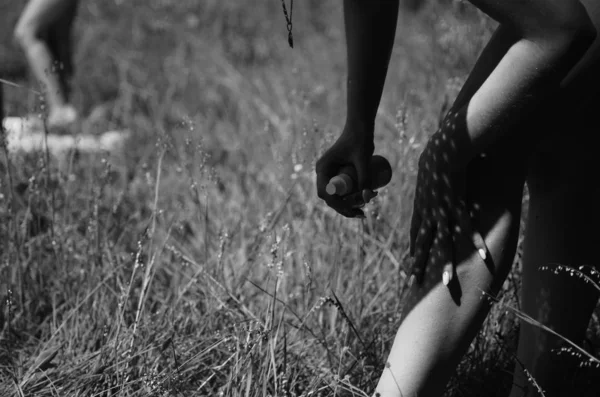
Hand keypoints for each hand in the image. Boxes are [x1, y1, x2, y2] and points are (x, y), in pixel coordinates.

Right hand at [315, 124, 375, 217]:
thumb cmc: (360, 139)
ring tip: (364, 212)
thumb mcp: (363, 159)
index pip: (325, 193)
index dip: (338, 204)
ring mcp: (330, 175)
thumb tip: (368, 199)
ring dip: (348, 207)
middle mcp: (324, 173)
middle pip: (330, 198)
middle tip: (362, 214)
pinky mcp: (338, 175)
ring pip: (336, 198)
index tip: (355, 208)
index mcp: (323, 168)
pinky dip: (350, 201)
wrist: (361, 128)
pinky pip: (341, 192)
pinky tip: (361, 206)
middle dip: (345, 209)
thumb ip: (365, 177)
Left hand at [409, 108, 487, 285]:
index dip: (415, 247)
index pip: (416, 231)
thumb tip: (429, 175)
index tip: (411, 261)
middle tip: (414, 282)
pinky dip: (477, 244)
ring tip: (447, 283)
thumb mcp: (428, 168)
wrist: (444, 148)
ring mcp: (444, 211)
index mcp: (422, 205)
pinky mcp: (460, 206)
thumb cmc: (438, 153)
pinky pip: (469, 230)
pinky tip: (483, 259)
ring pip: (445, 243)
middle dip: (420, 264)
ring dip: (447, 264)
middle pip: (424, 243)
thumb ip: (429, 179)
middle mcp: (430, 212)